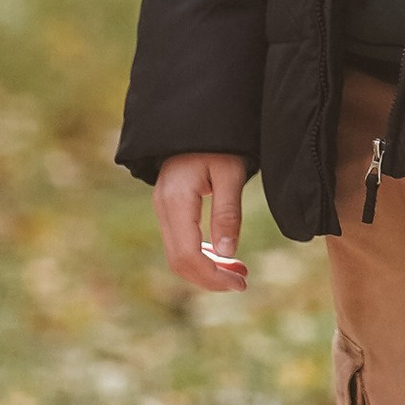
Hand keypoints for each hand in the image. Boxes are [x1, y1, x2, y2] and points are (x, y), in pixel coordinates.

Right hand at [154, 152, 249, 292]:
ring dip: (206, 269)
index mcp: (177, 201)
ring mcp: (162, 208)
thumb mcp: (230, 174)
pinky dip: (200, 255)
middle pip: (179, 261)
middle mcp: (163, 208)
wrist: (197, 119)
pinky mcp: (168, 207)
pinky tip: (222, 257)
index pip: (188, 254)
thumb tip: (228, 254)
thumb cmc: (219, 142)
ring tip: (237, 273)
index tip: (239, 284)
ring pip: (177, 254)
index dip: (212, 276)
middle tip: (241, 283)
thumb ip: (228, 213)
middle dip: (210, 278)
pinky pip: (179, 241)